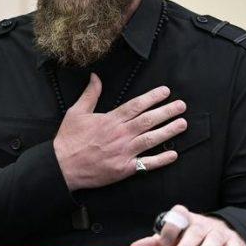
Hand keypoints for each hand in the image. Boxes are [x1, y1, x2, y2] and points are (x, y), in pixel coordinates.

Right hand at [53, 73, 186, 190]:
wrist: (63, 166)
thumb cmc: (69, 140)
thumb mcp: (76, 112)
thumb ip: (90, 94)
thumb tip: (96, 77)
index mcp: (110, 120)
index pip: (137, 105)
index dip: (153, 97)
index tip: (166, 92)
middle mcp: (120, 134)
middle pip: (149, 120)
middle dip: (167, 111)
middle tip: (181, 106)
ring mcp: (124, 152)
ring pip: (152, 139)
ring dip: (169, 131)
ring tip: (182, 124)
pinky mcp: (124, 168)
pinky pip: (147, 164)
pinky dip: (161, 159)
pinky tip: (173, 154)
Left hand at [130, 205, 245, 245]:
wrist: (221, 236)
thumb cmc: (190, 239)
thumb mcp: (172, 240)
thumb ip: (154, 244)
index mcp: (186, 219)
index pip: (177, 216)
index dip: (170, 228)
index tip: (163, 242)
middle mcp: (203, 223)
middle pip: (194, 231)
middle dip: (186, 244)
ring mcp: (219, 232)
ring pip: (213, 239)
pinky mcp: (235, 243)